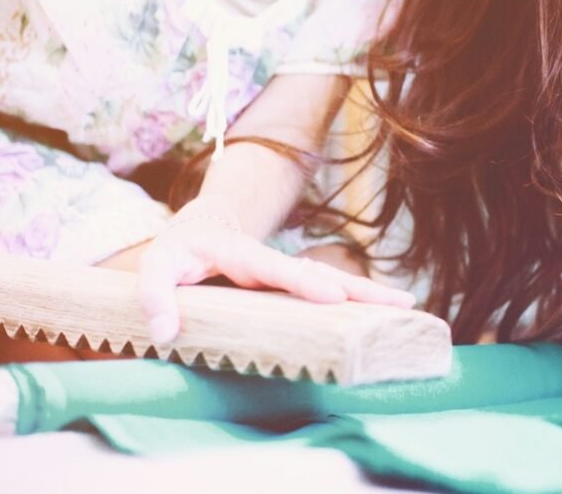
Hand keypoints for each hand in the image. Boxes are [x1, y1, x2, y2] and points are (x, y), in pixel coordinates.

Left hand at [137, 210, 414, 344]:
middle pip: (321, 273)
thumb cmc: (177, 251)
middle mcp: (272, 262)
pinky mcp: (296, 285)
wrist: (203, 227)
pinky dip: (359, 302)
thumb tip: (165, 334)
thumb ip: (154, 296)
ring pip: (334, 281)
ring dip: (369, 295)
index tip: (333, 296)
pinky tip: (387, 313)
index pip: (275, 268)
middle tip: (397, 303)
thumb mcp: (154, 267)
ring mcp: (287, 273)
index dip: (304, 282)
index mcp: (240, 254)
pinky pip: (330, 293)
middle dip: (359, 289)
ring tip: (407, 307)